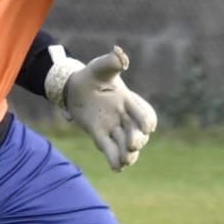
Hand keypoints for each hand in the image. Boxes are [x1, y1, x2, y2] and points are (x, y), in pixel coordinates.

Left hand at [46, 45, 158, 171]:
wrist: (75, 88)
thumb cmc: (92, 76)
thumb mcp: (100, 68)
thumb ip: (110, 62)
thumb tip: (120, 54)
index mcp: (128, 100)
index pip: (144, 112)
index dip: (146, 120)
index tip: (148, 127)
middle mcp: (124, 117)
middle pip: (137, 132)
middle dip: (138, 139)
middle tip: (134, 144)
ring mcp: (113, 128)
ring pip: (126, 145)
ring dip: (129, 154)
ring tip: (126, 161)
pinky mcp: (100, 136)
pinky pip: (110, 150)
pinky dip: (114, 159)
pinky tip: (116, 168)